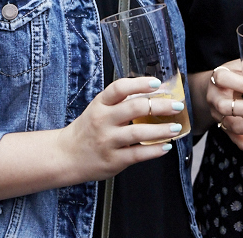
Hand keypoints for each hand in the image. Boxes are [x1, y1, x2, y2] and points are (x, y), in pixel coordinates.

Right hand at [55, 77, 183, 180]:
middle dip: (160, 105)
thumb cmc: (87, 130)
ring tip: (175, 127)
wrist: (66, 156)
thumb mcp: (97, 110)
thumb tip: (152, 95)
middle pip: (134, 108)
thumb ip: (119, 103)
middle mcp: (102, 120)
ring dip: (161, 129)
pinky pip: (138, 154)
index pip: (119, 88)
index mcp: (99, 104)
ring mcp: (107, 141)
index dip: (139, 84)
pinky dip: (155, 150)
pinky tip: (166, 146)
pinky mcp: (113, 160)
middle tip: (176, 105)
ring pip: (139, 133)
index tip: (157, 83)